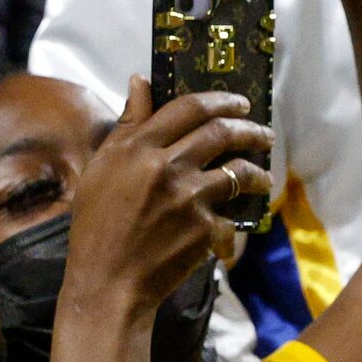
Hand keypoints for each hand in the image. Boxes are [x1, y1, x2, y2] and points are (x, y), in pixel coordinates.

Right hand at [58, 78, 269, 320]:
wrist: (108, 281)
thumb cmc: (98, 224)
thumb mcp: (101, 167)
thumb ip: (128, 124)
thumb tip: (141, 80)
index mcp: (137, 147)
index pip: (189, 108)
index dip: (220, 100)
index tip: (240, 102)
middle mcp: (166, 166)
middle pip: (222, 133)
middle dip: (251, 129)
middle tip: (263, 133)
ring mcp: (189, 197)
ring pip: (240, 171)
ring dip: (257, 172)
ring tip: (262, 175)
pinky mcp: (205, 228)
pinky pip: (232, 215)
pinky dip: (236, 218)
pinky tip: (236, 220)